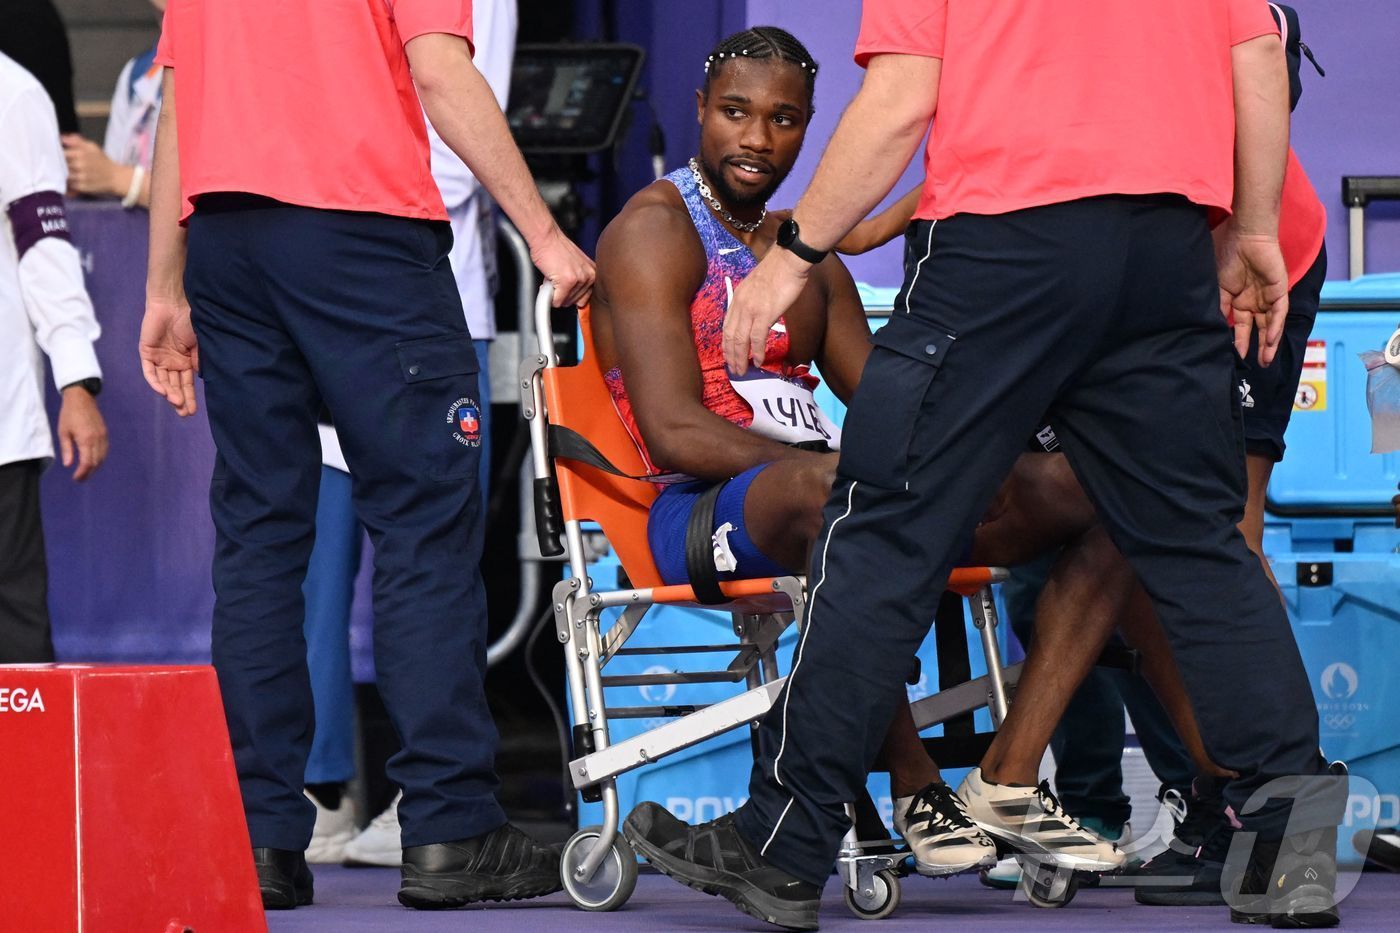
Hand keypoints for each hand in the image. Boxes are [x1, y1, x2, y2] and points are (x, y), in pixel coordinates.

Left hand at [57, 386, 108, 480]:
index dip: (82, 473)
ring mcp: (103, 437)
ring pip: (103, 458)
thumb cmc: (69, 415)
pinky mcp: (105, 434)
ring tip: (86, 471)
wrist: (82, 398)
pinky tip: (93, 461)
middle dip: (89, 472)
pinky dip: (100, 459)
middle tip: (80, 478)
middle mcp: (97, 440)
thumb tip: (68, 465)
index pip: (87, 462)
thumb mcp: (63, 432)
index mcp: (86, 439)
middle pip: (96, 462)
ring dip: (95, 467)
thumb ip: (67, 449)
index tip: (76, 478)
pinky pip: (105, 450)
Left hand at [62, 135, 119, 196]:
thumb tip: (62, 138)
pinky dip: (67, 183)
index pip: (61, 153)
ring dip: (62, 174)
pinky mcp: (82, 187)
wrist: (115, 177)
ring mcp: (80, 177)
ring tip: (64, 173)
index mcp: (81, 153)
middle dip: (58, 164)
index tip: (55, 155)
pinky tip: (70, 181)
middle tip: (58, 164)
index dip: (56, 154)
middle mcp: (80, 165)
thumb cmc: (102, 161)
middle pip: (60, 164)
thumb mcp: (92, 147)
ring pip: (63, 175)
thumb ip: (77, 141)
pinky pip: (68, 185)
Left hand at [140, 294, 199, 415]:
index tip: (193, 411)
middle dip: (179, 400)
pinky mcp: (146, 352)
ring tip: (177, 403)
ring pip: (162, 381)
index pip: (186, 384)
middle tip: (184, 413)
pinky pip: (149, 372)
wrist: (174, 302)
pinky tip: (163, 391)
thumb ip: (198, 363)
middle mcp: (170, 363)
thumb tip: (201, 381)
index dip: (189, 397)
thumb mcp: (198, 345)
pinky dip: (155, 382)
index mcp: (184, 362)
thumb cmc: (190, 320)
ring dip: (169, 393)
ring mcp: (158, 358)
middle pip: (174, 386)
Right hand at [529, 224, 594, 307]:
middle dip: (562, 294)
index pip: (586, 299)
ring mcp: (579, 279)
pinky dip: (548, 295)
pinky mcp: (567, 282)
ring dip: (555, 292)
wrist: (546, 237)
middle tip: (557, 278)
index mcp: (593, 273)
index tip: (566, 288)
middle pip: (575, 302)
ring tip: (553, 276)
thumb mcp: (575, 265)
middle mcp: (589, 276)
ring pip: (565, 302)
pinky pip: (556, 301)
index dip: (571, 295)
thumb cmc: (556, 249)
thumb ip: (579, 280)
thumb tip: (577, 300)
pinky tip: (549, 279)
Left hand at [722, 247, 811, 373]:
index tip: (728, 355)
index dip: (727, 344)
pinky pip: (757, 338)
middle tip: (734, 370)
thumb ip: (754, 299)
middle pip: (730, 336)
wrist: (789, 259)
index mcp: (738, 297)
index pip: (727, 326)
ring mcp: (751, 310)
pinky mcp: (765, 313)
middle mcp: (740, 305)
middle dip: (731, 356)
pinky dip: (757, 352)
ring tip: (742, 371)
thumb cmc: (780, 269)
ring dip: (741, 358)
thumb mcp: (758, 285)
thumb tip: (758, 312)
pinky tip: (759, 362)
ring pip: (740, 340)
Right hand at [1215, 223, 1288, 365]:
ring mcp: (1267, 296)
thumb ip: (1219, 305)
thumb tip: (1215, 326)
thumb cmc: (1228, 254)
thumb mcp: (1218, 285)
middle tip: (1257, 365)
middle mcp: (1254, 299)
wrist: (1246, 235)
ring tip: (1266, 360)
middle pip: (1257, 328)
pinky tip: (1270, 341)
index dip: (1237, 340)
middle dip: (1256, 346)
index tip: (1233, 357)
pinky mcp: (1279, 290)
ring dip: (1268, 342)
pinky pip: (1279, 313)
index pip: (1239, 325)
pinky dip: (1275, 327)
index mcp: (1238, 298)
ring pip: (1270, 324)